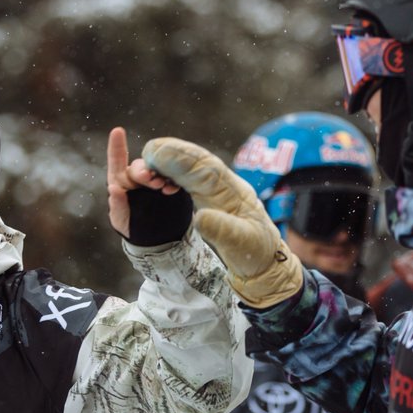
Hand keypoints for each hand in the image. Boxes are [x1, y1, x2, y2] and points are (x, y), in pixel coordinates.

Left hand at [106, 127, 181, 237]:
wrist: (156, 238)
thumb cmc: (131, 226)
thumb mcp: (121, 219)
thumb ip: (117, 205)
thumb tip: (113, 189)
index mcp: (122, 181)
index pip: (117, 161)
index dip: (117, 146)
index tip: (117, 131)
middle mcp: (139, 177)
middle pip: (141, 166)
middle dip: (146, 171)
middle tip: (151, 180)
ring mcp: (157, 180)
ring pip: (159, 170)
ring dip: (162, 174)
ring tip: (164, 186)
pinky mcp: (171, 186)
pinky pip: (174, 179)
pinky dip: (174, 182)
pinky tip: (174, 189)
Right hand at [143, 137, 302, 307]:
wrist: (265, 260)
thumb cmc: (254, 253)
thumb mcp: (241, 245)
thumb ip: (222, 231)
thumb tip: (199, 217)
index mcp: (232, 193)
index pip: (203, 168)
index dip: (178, 158)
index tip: (155, 153)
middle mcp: (224, 185)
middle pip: (195, 159)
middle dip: (170, 153)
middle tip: (147, 152)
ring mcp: (217, 188)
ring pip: (191, 165)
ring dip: (169, 162)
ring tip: (148, 168)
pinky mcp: (210, 195)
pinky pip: (189, 176)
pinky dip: (172, 173)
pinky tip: (161, 179)